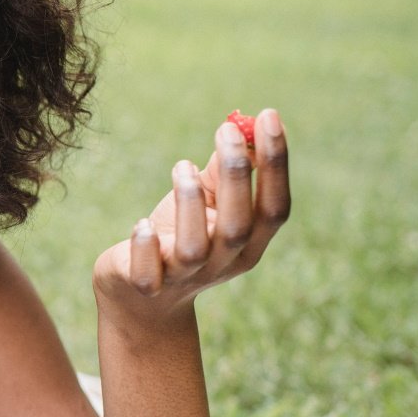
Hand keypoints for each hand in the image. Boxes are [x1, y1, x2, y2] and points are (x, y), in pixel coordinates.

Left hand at [94, 108, 288, 323]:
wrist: (140, 300)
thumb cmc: (178, 237)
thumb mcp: (205, 204)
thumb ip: (223, 173)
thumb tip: (241, 127)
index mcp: (249, 245)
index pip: (275, 208)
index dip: (276, 164)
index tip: (269, 116)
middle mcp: (222, 265)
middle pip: (238, 227)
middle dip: (237, 176)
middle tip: (226, 130)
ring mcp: (183, 278)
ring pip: (194, 247)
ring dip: (189, 204)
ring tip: (181, 168)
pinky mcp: (145, 286)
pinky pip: (148, 272)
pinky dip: (145, 246)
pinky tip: (142, 225)